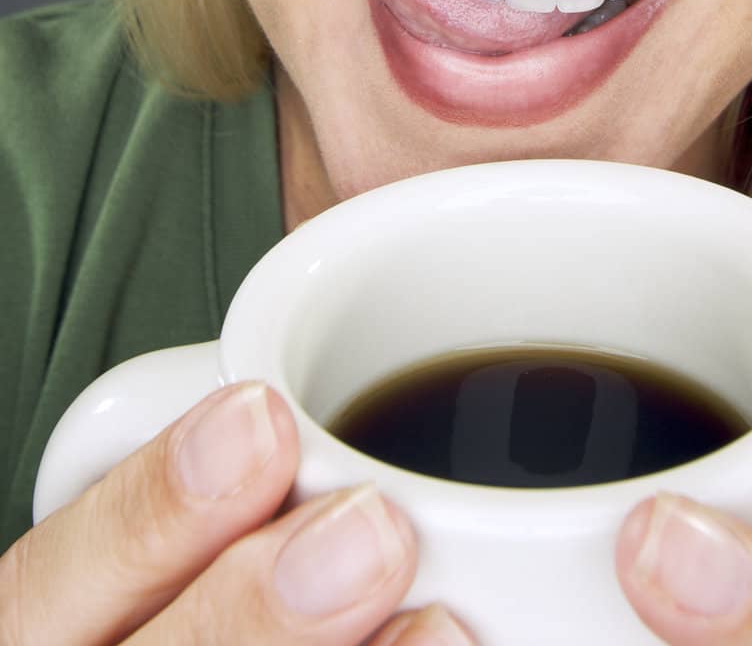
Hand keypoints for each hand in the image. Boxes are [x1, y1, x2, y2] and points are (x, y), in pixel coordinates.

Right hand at [0, 381, 472, 644]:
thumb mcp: (162, 534)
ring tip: (446, 627)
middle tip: (373, 526)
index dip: (150, 511)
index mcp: (54, 634)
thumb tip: (287, 387)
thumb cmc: (199, 590)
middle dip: (252, 613)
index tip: (262, 422)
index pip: (49, 590)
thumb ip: (204, 469)